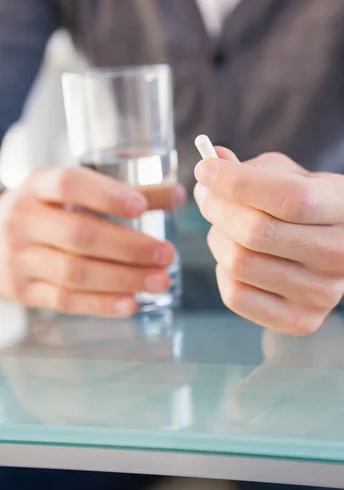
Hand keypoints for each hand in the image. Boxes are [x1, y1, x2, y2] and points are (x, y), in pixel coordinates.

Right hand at [0, 167, 184, 316]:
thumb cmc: (48, 211)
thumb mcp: (73, 193)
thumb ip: (123, 192)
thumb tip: (178, 194)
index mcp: (38, 185)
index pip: (70, 185)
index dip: (106, 195)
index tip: (141, 207)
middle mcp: (23, 219)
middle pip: (80, 234)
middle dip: (129, 247)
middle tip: (167, 254)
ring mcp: (18, 258)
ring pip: (75, 273)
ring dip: (123, 279)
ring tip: (160, 280)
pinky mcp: (22, 290)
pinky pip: (65, 301)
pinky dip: (101, 304)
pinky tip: (132, 303)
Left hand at [194, 150, 343, 334]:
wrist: (332, 252)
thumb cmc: (303, 206)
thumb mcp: (287, 175)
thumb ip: (250, 168)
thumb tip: (212, 162)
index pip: (288, 197)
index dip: (237, 183)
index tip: (204, 170)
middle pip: (257, 233)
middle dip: (217, 209)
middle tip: (206, 197)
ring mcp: (325, 294)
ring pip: (240, 264)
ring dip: (217, 239)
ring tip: (224, 228)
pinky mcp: (302, 321)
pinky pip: (236, 296)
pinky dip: (223, 272)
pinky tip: (234, 258)